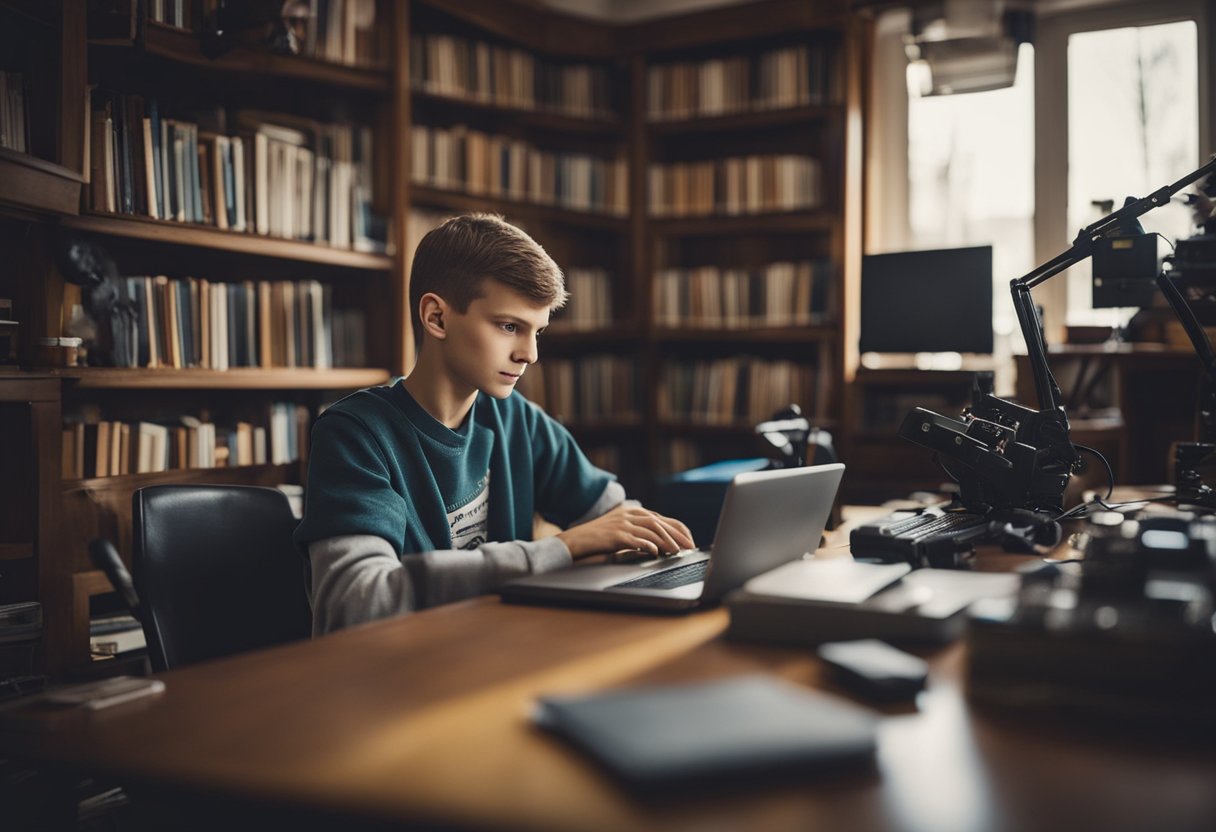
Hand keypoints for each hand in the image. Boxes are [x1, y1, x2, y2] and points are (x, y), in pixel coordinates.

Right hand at [557, 505, 694, 559]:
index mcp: (633, 512)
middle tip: (690, 547)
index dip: (678, 530)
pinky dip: (648, 545)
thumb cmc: (598, 539)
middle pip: (660, 522)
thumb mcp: (620, 530)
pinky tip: (657, 552)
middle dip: (678, 535)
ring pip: (651, 529)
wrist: (575, 541)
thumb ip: (638, 532)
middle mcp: (629, 515)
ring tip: (677, 551)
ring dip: (667, 541)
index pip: (662, 518)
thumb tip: (661, 544)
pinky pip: (636, 539)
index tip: (689, 541)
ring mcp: (622, 524)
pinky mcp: (615, 535)